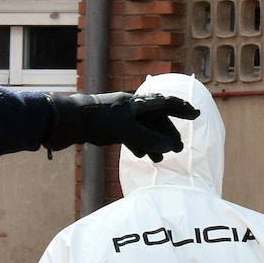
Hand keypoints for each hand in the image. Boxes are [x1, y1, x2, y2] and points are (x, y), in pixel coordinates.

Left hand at [44, 92, 199, 160]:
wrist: (67, 121)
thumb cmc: (96, 121)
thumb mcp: (126, 131)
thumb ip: (148, 138)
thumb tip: (169, 146)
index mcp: (137, 103)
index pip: (165, 103)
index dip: (182, 108)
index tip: (196, 114)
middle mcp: (130, 107)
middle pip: (156, 119)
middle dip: (167, 134)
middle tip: (178, 149)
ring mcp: (120, 117)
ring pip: (143, 129)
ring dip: (153, 142)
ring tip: (160, 159)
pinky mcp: (110, 126)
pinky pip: (130, 135)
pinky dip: (138, 144)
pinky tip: (142, 155)